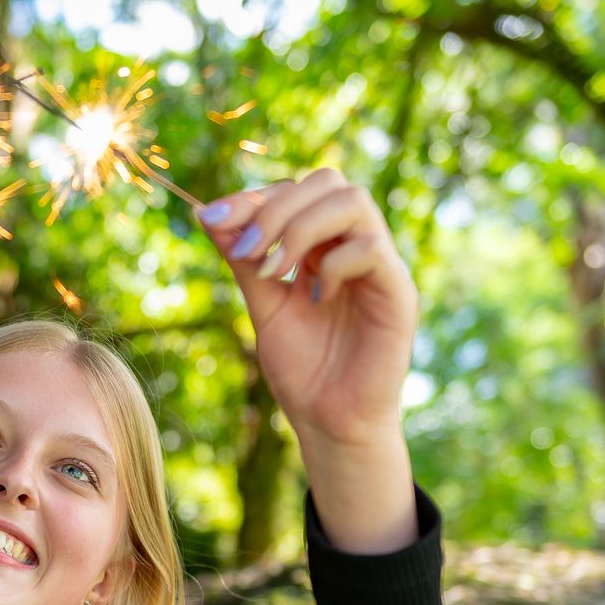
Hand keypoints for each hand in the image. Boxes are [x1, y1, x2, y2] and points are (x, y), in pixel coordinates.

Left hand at [195, 168, 417, 447]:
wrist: (329, 423)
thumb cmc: (302, 369)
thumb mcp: (262, 305)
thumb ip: (242, 260)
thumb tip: (207, 212)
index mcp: (323, 245)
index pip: (296, 190)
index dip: (254, 197)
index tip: (214, 218)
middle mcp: (354, 246)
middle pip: (328, 181)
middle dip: (275, 207)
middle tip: (245, 250)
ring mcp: (380, 267)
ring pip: (353, 202)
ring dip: (300, 227)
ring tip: (272, 269)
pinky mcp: (398, 293)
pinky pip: (371, 249)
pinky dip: (332, 262)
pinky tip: (313, 296)